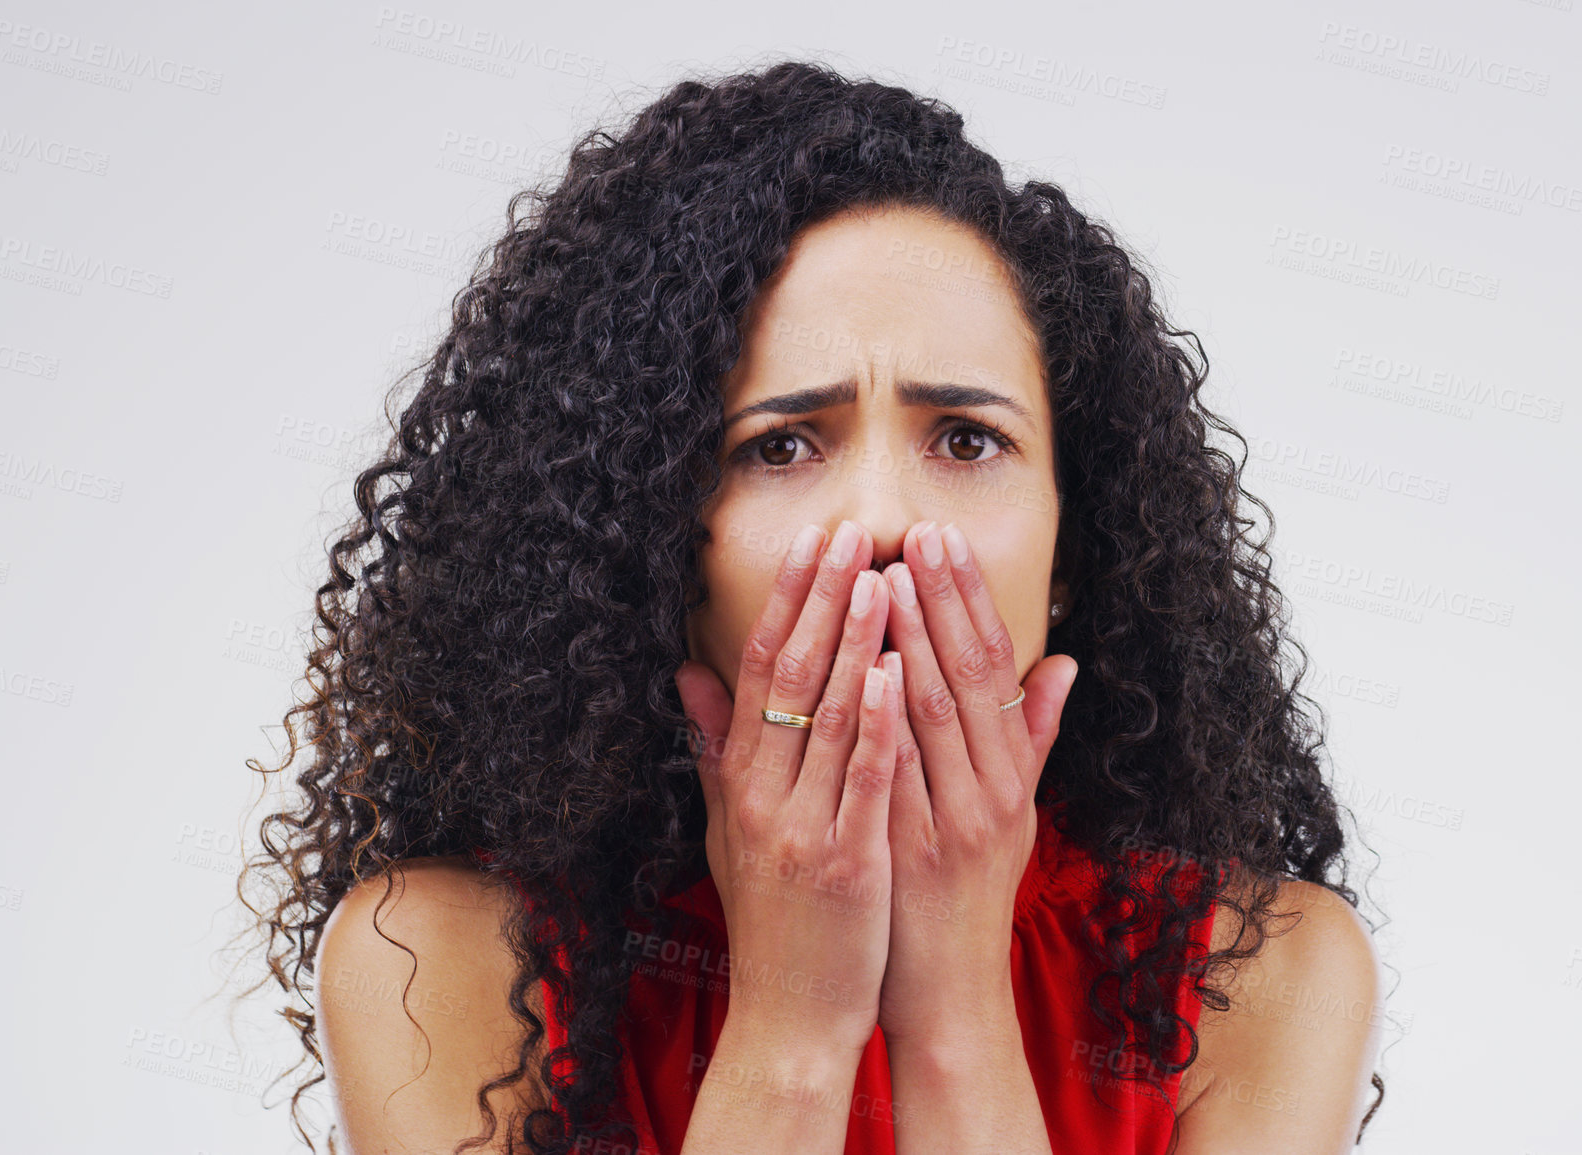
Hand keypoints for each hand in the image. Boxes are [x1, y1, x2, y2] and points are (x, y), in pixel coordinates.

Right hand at [674, 520, 902, 1058]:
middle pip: (792, 678)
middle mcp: (765, 796)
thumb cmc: (771, 921)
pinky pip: (859, 781)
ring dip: (854, 640)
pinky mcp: (844, 864)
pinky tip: (891, 669)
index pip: (761, 670)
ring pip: (827, 717)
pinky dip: (873, 723)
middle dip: (824, 599)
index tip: (813, 540)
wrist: (788, 1020)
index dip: (788, 601)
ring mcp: (802, 829)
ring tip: (879, 573)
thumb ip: (716, 749)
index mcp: (743, 782)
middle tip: (850, 531)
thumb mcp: (730, 830)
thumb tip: (689, 674)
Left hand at [876, 520, 1078, 1052]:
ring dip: (910, 641)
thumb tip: (1064, 663)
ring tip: (882, 577)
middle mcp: (990, 791)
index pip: (992, 667)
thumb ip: (1032, 738)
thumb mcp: (1015, 816)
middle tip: (915, 532)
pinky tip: (865, 673)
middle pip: (968, 677)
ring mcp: (953, 822)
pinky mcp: (913, 854)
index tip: (942, 540)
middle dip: (940, 600)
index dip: (968, 599)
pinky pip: (897, 774)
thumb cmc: (969, 899)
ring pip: (935, 716)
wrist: (946, 994)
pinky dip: (884, 721)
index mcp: (1009, 775)